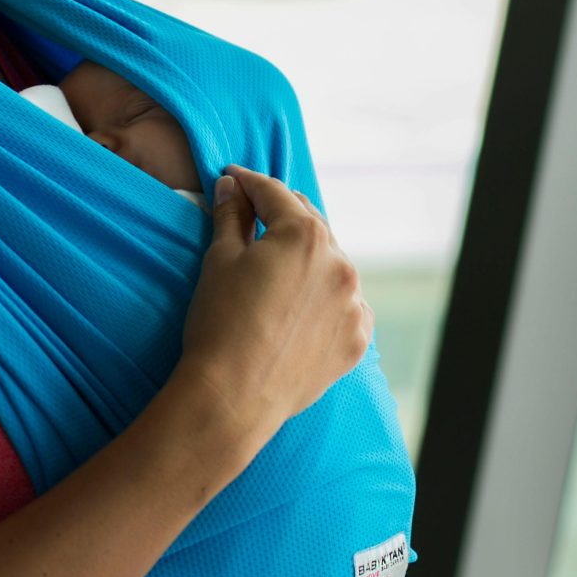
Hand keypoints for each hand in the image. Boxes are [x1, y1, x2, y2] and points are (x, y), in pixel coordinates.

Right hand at [174, 165, 374, 456]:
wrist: (233, 397)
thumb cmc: (219, 323)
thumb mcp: (219, 260)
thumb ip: (231, 216)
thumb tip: (232, 186)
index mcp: (305, 236)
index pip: (274, 194)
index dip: (249, 182)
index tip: (233, 179)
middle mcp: (340, 264)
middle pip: (310, 224)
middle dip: (282, 214)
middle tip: (255, 210)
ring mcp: (354, 303)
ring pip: (331, 265)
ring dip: (308, 257)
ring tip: (280, 263)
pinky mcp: (356, 339)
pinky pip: (344, 305)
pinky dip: (326, 298)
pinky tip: (301, 306)